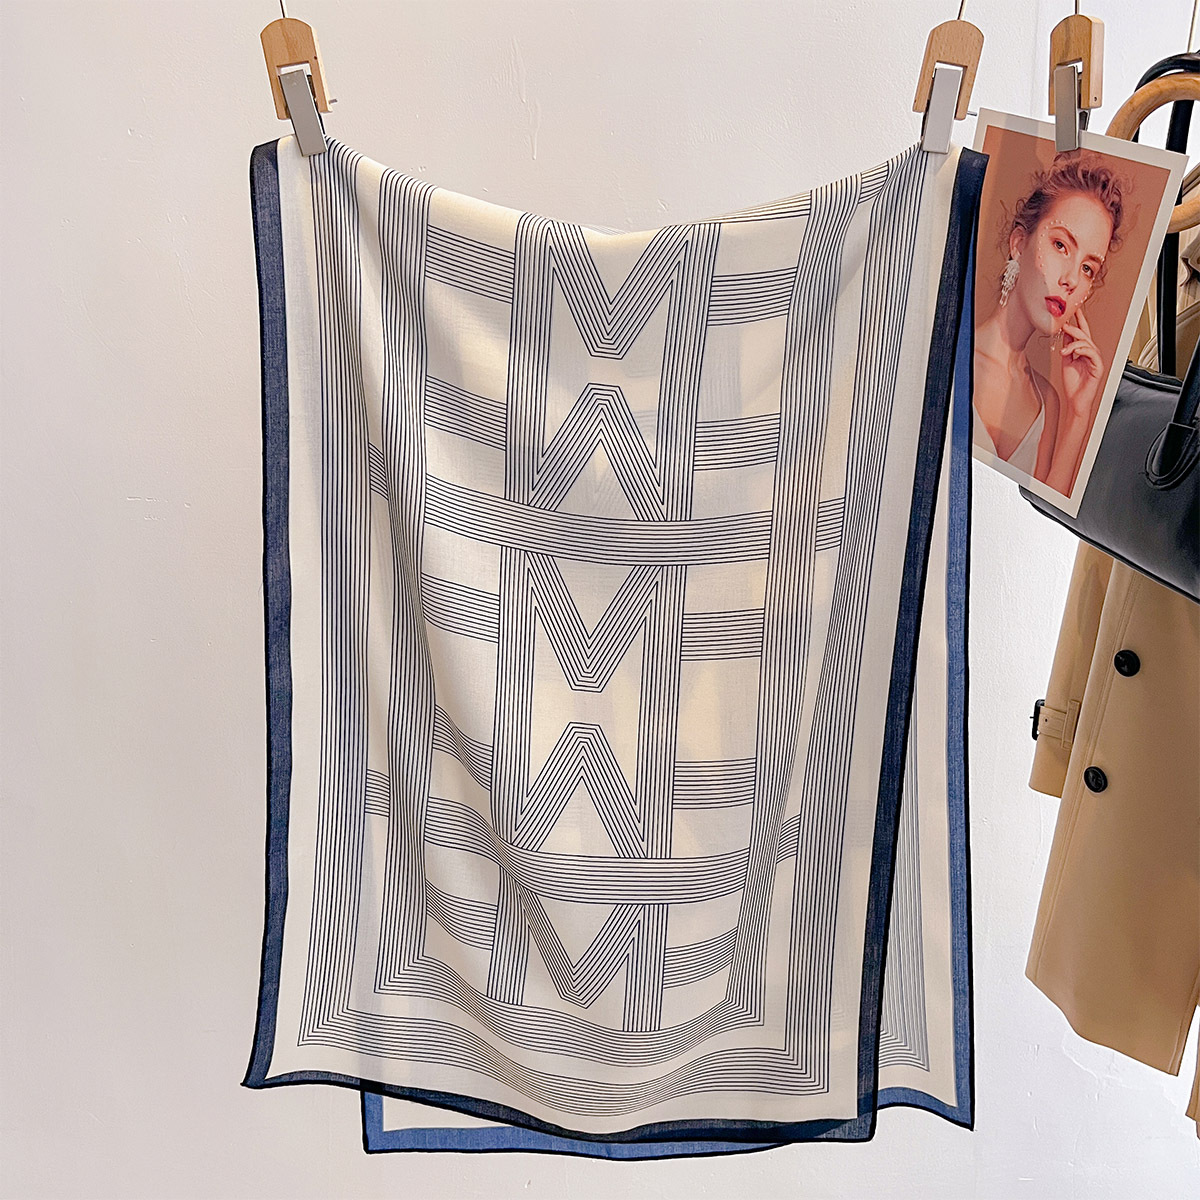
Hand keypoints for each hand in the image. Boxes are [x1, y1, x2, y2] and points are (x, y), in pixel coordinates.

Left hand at [1058, 307, 1103, 422]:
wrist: (1075, 401)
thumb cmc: (1072, 383)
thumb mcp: (1065, 361)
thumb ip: (1066, 347)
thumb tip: (1063, 333)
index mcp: (1083, 351)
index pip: (1082, 332)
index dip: (1079, 320)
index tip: (1073, 309)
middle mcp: (1091, 354)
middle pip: (1085, 335)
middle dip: (1075, 328)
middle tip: (1064, 324)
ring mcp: (1095, 360)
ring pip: (1088, 343)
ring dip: (1074, 343)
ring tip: (1064, 349)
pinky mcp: (1098, 367)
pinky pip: (1092, 354)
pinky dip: (1082, 351)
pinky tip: (1074, 353)